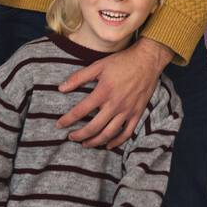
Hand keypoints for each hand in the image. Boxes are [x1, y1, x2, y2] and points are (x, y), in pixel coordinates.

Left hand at [57, 36, 172, 148]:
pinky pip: (127, 133)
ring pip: (109, 133)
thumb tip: (61, 88)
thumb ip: (79, 77)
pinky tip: (108, 145)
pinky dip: (117, 142)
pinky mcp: (137, 113)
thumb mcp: (98, 65)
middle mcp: (115, 104)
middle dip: (80, 135)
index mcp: (103, 92)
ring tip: (86, 144)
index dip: (68, 120)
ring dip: (95, 141)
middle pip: (94, 127)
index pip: (81, 111)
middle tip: (71, 137)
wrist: (147, 61)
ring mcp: (127, 111)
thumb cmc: (122, 62)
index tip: (59, 124)